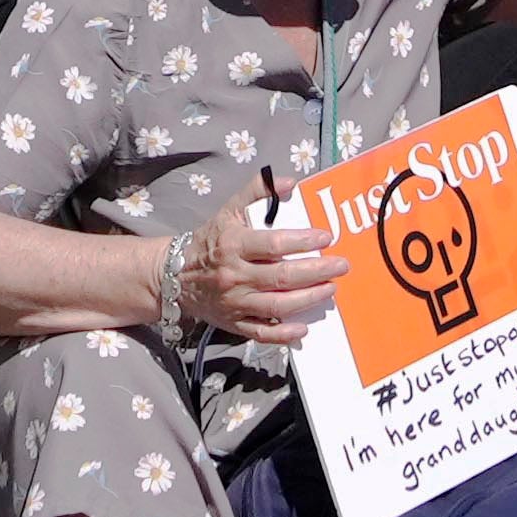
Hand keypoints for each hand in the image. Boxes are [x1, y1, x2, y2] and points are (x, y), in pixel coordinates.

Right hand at [174, 201, 334, 343]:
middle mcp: (235, 275)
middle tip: (340, 266)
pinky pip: (260, 333)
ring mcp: (235, 302)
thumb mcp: (230, 209)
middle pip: (281, 277)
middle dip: (316, 272)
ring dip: (308, 299)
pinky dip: (282, 334)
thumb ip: (259, 190)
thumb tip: (289, 182)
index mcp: (234, 245)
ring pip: (276, 305)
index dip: (302, 241)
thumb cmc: (210, 240)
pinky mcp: (233, 323)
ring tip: (330, 289)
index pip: (273, 244)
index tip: (326, 237)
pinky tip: (303, 329)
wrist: (175, 276)